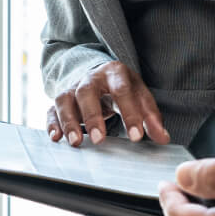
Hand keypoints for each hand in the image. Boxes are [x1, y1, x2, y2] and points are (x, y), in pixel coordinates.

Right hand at [47, 60, 168, 145]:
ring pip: (64, 100)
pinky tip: (57, 138)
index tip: (136, 136)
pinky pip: (51, 110)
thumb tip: (162, 138)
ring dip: (69, 122)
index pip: (122, 90)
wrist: (100, 75)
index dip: (130, 113)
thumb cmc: (122, 88)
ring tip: (76, 142)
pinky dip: (52, 123)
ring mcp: (72, 88)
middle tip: (99, 139)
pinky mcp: (60, 100)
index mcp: (114, 72)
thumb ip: (151, 116)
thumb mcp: (140, 96)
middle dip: (92, 116)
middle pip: (86, 92)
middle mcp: (90, 78)